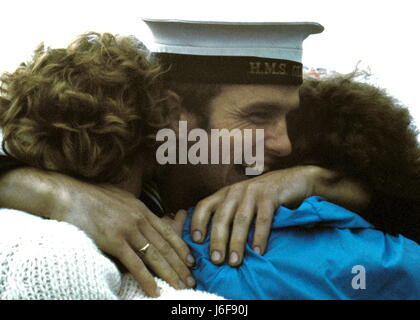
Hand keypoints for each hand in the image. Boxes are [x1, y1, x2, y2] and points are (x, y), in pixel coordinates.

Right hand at [0, 168, 195, 296]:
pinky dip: (147, 279)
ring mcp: (128, 230)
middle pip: (165, 246)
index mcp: (142, 209)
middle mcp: (139, 219)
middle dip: (181, 265)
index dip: (181, 248)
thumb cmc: (92, 197)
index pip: (168, 232)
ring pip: (155, 256)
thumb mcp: (121, 198)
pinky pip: (135, 264)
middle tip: (192, 280)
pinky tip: (155, 290)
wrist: (69, 195)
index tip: (191, 261)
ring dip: (170, 274)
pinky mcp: (114, 241)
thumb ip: (135, 210)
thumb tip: (143, 219)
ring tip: (181, 286)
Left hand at [190, 166, 319, 266]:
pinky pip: (263, 218)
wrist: (295, 180)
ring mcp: (253, 192)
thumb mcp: (242, 203)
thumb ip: (230, 216)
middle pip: (221, 217)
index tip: (196, 241)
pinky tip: (258, 251)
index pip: (204, 206)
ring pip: (241, 219)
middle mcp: (236, 191)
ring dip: (236, 242)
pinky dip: (260, 236)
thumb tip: (214, 245)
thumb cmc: (264, 198)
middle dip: (217, 240)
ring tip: (235, 261)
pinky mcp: (271, 195)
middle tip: (216, 260)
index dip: (197, 222)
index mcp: (225, 193)